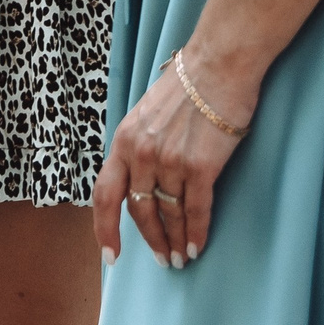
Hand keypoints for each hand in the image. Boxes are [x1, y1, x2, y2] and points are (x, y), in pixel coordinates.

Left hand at [92, 47, 257, 270]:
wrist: (218, 64)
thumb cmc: (187, 84)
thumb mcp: (146, 113)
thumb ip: (140, 144)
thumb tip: (141, 177)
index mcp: (124, 139)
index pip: (105, 194)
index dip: (105, 228)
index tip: (110, 254)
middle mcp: (142, 153)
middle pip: (139, 211)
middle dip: (151, 240)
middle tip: (162, 259)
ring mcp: (170, 161)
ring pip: (168, 215)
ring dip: (175, 241)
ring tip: (181, 258)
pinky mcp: (200, 167)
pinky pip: (195, 211)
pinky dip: (196, 233)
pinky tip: (197, 246)